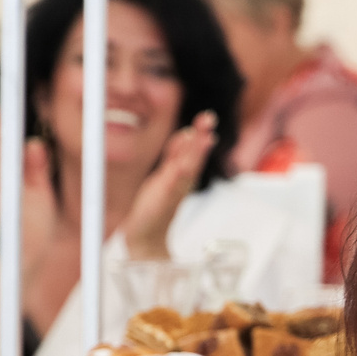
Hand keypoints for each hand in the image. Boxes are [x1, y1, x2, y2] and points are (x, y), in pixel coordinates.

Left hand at [122, 112, 217, 258]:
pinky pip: (174, 185)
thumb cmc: (155, 207)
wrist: (147, 237)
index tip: (206, 119)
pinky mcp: (164, 200)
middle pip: (194, 156)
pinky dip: (180, 175)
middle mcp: (182, 182)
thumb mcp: (165, 175)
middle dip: (201, 137)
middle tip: (209, 118)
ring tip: (201, 133)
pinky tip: (184, 165)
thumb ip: (174, 155)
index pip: (192, 150)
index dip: (199, 134)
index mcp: (182, 174)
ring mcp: (174, 191)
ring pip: (188, 167)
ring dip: (195, 151)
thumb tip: (185, 133)